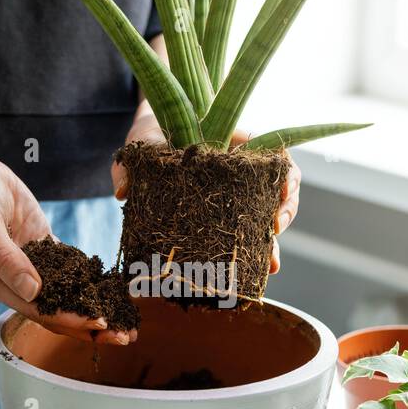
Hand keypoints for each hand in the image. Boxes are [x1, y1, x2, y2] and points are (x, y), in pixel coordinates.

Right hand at [0, 141, 135, 344]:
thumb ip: (6, 258)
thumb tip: (32, 291)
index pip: (37, 310)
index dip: (68, 319)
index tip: (97, 324)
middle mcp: (14, 279)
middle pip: (55, 308)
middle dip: (88, 323)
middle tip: (123, 335)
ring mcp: (29, 262)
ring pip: (65, 289)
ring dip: (93, 303)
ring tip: (124, 317)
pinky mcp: (40, 243)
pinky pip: (68, 263)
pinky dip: (88, 274)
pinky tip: (112, 285)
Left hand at [112, 118, 300, 274]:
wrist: (148, 144)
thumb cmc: (150, 137)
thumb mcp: (140, 144)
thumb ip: (130, 165)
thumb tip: (123, 192)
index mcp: (232, 145)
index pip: (274, 157)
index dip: (284, 177)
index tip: (283, 192)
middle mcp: (241, 171)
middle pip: (279, 189)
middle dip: (285, 214)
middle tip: (274, 236)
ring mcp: (235, 194)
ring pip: (267, 214)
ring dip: (272, 240)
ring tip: (269, 264)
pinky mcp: (222, 215)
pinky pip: (244, 232)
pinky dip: (251, 250)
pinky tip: (250, 271)